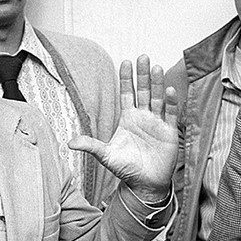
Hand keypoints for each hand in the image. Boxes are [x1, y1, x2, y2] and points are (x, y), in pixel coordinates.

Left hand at [68, 56, 177, 202]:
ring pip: (158, 98)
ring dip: (157, 83)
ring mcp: (157, 123)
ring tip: (156, 67)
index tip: (124, 62)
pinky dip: (171, 103)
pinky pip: (171, 114)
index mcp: (128, 119)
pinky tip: (170, 90)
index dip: (126, 79)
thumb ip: (90, 146)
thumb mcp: (105, 155)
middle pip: (143, 91)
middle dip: (142, 74)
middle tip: (142, 56)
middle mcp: (143, 117)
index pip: (127, 94)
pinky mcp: (169, 132)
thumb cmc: (125, 168)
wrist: (144, 184)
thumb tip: (69, 143)